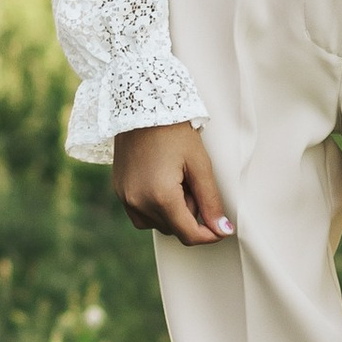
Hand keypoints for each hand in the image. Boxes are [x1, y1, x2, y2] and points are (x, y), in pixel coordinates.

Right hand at [111, 121, 232, 243]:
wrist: (142, 107)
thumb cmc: (175, 132)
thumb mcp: (200, 165)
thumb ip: (211, 201)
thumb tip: (222, 230)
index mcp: (160, 196)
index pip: (188, 234)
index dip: (209, 235)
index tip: (222, 228)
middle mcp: (138, 202)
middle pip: (174, 229)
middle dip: (190, 214)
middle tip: (193, 182)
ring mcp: (125, 198)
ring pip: (157, 224)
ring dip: (173, 212)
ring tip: (178, 180)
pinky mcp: (119, 191)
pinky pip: (141, 214)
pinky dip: (156, 208)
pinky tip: (164, 183)